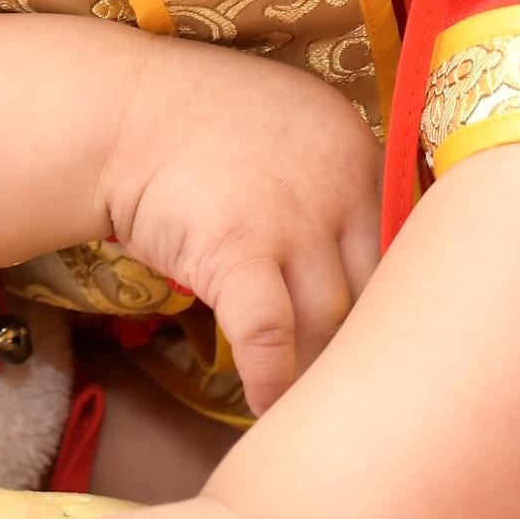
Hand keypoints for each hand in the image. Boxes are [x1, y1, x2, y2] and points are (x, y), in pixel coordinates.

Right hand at [97, 53, 379, 411]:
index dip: (388, 297)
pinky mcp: (237, 250)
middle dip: (359, 339)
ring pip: (329, 320)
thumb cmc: (198, 124)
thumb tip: (360, 255)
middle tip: (344, 376)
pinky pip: (270, 335)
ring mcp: (291, 219)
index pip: (399, 244)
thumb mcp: (290, 126)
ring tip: (306, 400)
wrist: (120, 115)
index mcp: (357, 149)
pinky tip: (264, 404)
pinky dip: (270, 378)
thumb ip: (334, 178)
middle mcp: (338, 183)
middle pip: (373, 288)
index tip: (373, 332)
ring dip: (315, 367)